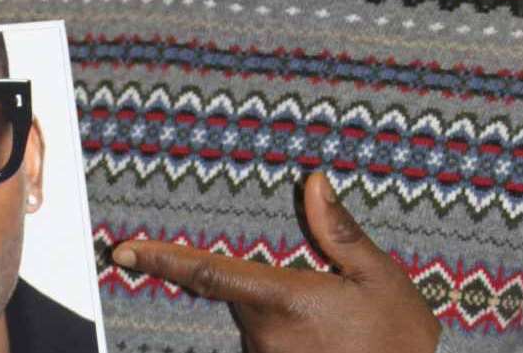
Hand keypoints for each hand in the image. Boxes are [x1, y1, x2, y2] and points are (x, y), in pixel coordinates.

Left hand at [112, 172, 439, 352]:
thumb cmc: (397, 338)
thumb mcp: (378, 276)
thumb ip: (340, 232)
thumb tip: (314, 185)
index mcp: (284, 300)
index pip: (208, 273)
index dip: (163, 260)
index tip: (125, 250)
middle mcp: (265, 334)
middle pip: (238, 293)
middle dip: (262, 281)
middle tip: (321, 289)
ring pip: (253, 319)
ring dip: (279, 309)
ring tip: (335, 318)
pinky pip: (267, 343)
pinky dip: (286, 331)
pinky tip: (325, 336)